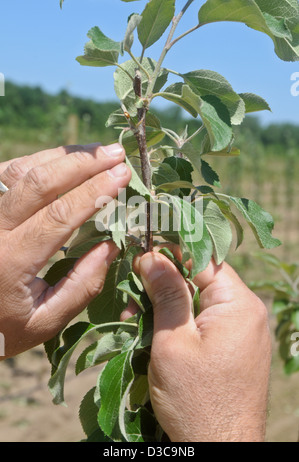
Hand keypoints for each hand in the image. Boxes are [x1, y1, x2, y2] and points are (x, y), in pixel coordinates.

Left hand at [0, 143, 130, 358]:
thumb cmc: (2, 327)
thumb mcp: (45, 321)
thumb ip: (82, 287)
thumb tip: (112, 244)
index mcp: (10, 261)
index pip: (59, 214)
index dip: (95, 190)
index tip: (123, 175)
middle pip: (40, 182)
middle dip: (83, 162)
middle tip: (116, 153)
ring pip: (22, 169)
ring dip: (62, 155)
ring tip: (96, 151)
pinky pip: (7, 172)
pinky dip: (39, 160)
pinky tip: (61, 160)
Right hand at [123, 248, 270, 441]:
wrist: (220, 452)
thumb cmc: (196, 400)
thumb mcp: (173, 342)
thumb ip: (166, 294)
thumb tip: (152, 255)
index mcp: (238, 304)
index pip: (202, 259)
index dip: (170, 253)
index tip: (141, 252)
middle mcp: (245, 313)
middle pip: (199, 280)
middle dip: (162, 285)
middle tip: (130, 294)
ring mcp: (240, 332)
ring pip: (196, 303)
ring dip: (165, 307)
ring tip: (133, 317)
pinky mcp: (231, 349)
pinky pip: (202, 323)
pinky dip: (176, 324)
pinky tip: (150, 333)